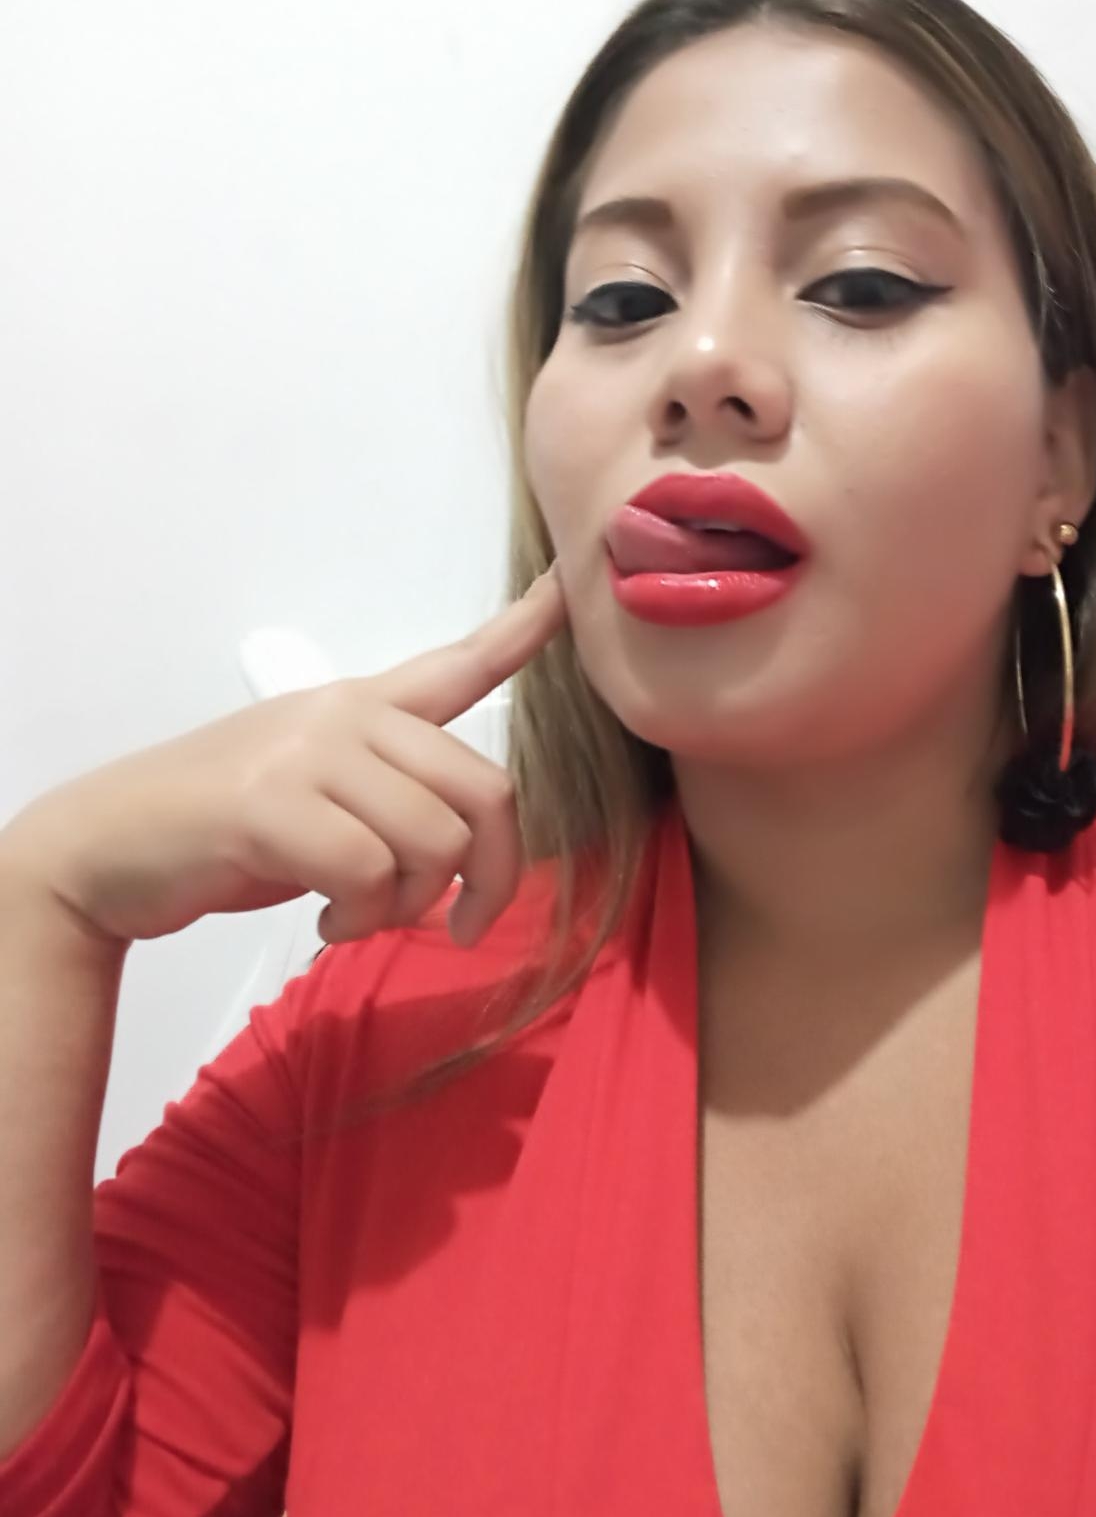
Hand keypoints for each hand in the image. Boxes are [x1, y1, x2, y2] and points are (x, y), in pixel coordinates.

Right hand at [0, 564, 569, 948]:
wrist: (108, 849)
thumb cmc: (224, 831)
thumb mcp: (319, 796)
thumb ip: (392, 800)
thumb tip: (465, 853)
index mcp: (363, 708)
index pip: (460, 663)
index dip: (523, 632)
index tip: (566, 592)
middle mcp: (347, 716)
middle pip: (485, 793)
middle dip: (490, 877)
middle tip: (457, 924)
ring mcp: (309, 753)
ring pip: (434, 842)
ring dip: (410, 907)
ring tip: (359, 915)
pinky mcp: (272, 803)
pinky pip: (370, 873)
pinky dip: (361, 917)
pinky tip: (327, 919)